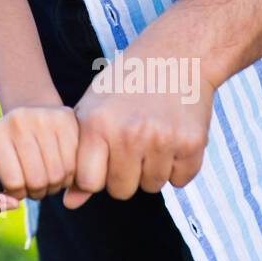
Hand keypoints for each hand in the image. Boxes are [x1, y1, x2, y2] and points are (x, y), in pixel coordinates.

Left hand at [0, 100, 78, 214]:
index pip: (13, 182)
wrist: (28, 121)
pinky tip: (61, 167)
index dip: (18, 193)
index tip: (17, 186)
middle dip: (37, 192)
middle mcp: (18, 120)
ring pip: (58, 174)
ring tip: (46, 177)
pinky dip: (70, 175)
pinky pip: (74, 164)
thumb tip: (12, 204)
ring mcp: (44, 116)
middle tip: (34, 184)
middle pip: (38, 180)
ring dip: (55, 185)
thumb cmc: (8, 156)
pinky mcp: (66, 118)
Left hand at [63, 59, 215, 209]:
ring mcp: (163, 139)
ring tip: (152, 135)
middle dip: (125, 175)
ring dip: (152, 169)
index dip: (96, 175)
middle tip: (131, 144)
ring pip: (152, 186)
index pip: (90, 183)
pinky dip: (178, 165)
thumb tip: (69, 205)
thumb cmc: (126, 84)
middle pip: (122, 191)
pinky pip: (181, 180)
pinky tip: (173, 136)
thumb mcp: (94, 108)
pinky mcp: (192, 143)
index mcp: (97, 124)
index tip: (103, 157)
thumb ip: (80, 155)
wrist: (177, 55)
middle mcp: (129, 133)